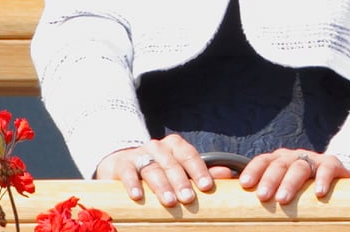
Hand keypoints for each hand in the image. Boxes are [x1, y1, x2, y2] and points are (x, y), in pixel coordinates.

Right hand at [95, 135, 215, 206]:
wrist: (123, 164)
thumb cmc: (159, 171)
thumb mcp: (180, 171)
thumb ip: (202, 173)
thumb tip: (227, 174)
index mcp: (173, 147)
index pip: (188, 153)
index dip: (198, 169)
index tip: (207, 186)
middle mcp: (156, 147)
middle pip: (170, 162)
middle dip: (180, 181)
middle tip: (188, 199)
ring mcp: (138, 155)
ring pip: (151, 168)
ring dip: (161, 185)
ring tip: (170, 202)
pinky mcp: (121, 165)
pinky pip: (128, 172)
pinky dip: (133, 183)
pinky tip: (138, 196)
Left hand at [238, 148, 349, 203]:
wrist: (335, 179)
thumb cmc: (302, 188)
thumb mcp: (283, 186)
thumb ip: (266, 192)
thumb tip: (240, 205)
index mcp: (278, 160)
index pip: (262, 161)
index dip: (253, 171)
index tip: (244, 184)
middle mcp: (293, 156)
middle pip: (279, 164)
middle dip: (269, 180)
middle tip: (262, 197)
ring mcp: (312, 158)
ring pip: (299, 167)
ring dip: (290, 183)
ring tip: (283, 200)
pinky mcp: (332, 164)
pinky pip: (327, 168)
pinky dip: (322, 179)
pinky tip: (318, 193)